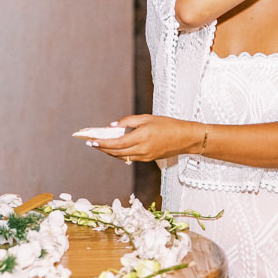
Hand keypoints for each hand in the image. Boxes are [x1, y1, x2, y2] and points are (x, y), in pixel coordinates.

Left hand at [86, 115, 202, 162]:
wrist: (185, 138)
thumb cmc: (168, 125)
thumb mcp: (148, 118)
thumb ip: (129, 121)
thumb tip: (114, 126)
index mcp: (141, 137)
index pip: (116, 143)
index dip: (103, 143)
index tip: (92, 141)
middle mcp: (141, 149)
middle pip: (116, 152)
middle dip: (103, 148)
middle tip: (92, 143)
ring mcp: (145, 156)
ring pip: (122, 157)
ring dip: (110, 152)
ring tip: (101, 146)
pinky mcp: (148, 159)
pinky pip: (130, 158)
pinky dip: (121, 154)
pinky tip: (116, 148)